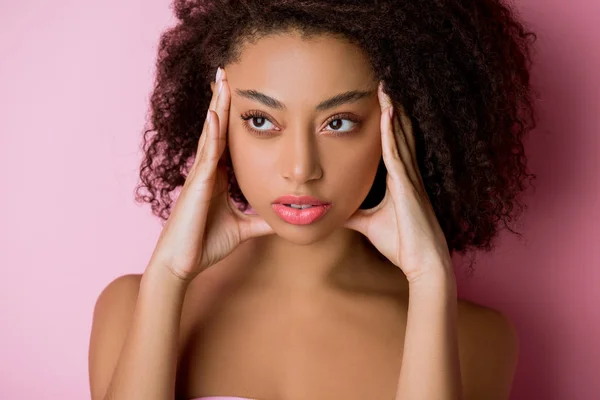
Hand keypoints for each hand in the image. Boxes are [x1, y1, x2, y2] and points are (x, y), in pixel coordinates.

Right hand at [147, 67, 273, 281]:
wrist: (182, 265)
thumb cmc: (206, 245)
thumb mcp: (243, 229)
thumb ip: (261, 221)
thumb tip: (284, 219)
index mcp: (217, 178)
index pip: (227, 140)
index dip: (232, 116)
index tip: (239, 92)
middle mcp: (207, 171)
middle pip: (217, 129)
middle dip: (222, 101)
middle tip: (227, 72)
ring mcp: (199, 176)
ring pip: (210, 135)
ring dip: (217, 107)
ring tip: (221, 80)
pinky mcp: (196, 187)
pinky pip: (206, 156)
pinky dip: (211, 135)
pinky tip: (216, 115)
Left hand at [344, 81, 453, 284]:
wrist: (422, 263)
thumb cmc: (401, 244)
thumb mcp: (368, 224)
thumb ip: (353, 213)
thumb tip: (334, 211)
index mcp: (400, 181)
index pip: (393, 144)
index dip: (389, 122)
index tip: (381, 101)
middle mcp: (407, 174)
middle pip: (399, 133)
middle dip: (392, 108)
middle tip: (384, 82)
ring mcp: (409, 178)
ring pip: (400, 136)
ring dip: (393, 111)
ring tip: (385, 87)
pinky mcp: (407, 187)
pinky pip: (398, 153)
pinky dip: (393, 133)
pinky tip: (388, 113)